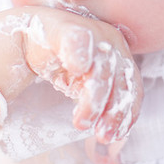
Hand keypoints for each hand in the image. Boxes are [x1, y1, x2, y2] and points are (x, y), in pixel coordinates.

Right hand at [20, 8, 142, 143]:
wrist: (32, 36)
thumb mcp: (84, 87)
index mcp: (120, 56)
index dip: (126, 113)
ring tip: (81, 122)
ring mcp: (90, 32)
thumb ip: (98, 102)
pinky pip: (78, 40)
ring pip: (100, 68)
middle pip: (120, 80)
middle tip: (102, 135)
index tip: (117, 135)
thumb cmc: (63, 61)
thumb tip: (114, 134)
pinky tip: (77, 69)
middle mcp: (110, 42)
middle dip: (113, 111)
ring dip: (93, 98)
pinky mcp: (66, 27)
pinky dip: (79, 54)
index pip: (131, 87)